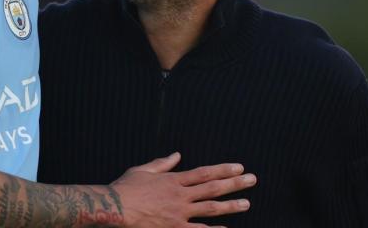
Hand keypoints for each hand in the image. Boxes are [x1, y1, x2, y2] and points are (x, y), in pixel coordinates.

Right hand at [110, 152, 256, 227]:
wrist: (115, 207)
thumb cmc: (126, 188)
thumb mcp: (143, 170)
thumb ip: (162, 163)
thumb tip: (177, 155)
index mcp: (174, 179)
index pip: (205, 173)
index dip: (223, 170)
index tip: (239, 168)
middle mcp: (180, 195)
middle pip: (213, 188)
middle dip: (235, 184)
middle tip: (252, 180)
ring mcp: (179, 213)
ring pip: (210, 208)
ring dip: (230, 206)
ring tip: (247, 203)